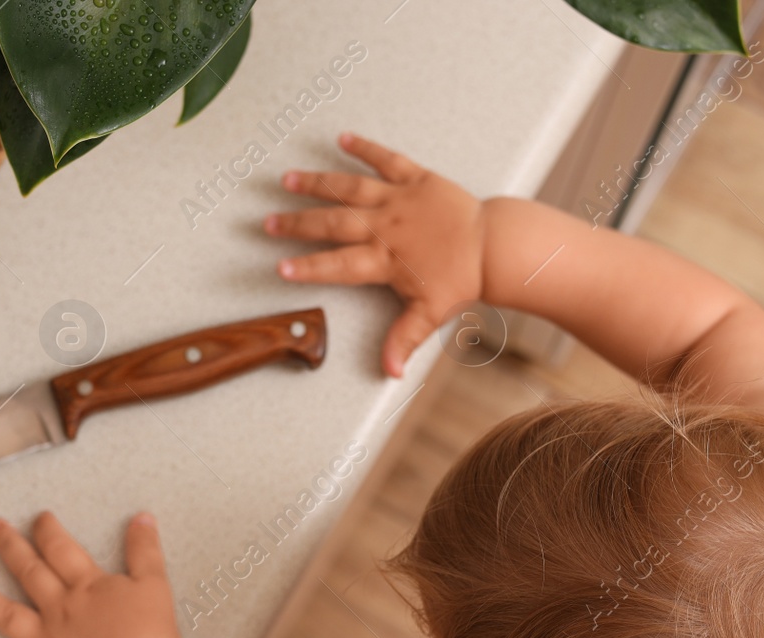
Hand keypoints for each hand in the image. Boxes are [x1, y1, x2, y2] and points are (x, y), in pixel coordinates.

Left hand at [0, 512, 181, 637]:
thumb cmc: (152, 633)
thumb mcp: (154, 583)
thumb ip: (144, 550)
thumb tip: (141, 517)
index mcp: (85, 586)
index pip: (59, 549)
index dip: (47, 530)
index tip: (38, 518)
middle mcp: (59, 610)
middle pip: (28, 571)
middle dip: (8, 546)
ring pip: (6, 616)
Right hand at [265, 132, 484, 377]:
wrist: (493, 246)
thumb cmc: (463, 279)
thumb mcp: (431, 314)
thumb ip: (403, 340)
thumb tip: (388, 372)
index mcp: (385, 259)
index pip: (338, 265)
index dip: (308, 267)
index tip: (281, 268)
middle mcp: (385, 226)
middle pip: (333, 223)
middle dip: (298, 223)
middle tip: (269, 222)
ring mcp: (398, 199)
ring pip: (350, 188)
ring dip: (317, 183)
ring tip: (289, 179)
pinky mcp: (416, 178)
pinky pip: (386, 159)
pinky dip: (365, 148)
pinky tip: (344, 138)